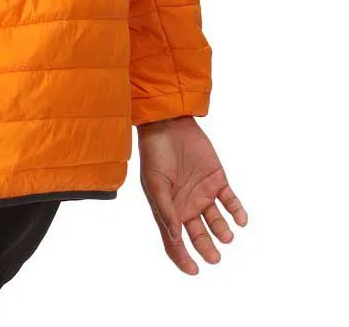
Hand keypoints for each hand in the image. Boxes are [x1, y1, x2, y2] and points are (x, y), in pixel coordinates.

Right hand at [137, 115, 247, 274]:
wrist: (168, 125)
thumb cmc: (155, 153)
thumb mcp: (155, 183)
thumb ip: (166, 210)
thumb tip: (176, 237)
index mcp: (168, 208)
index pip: (174, 241)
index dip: (182, 258)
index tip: (194, 270)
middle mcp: (186, 205)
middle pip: (199, 235)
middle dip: (207, 249)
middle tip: (215, 258)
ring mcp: (202, 193)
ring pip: (217, 222)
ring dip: (223, 232)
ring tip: (226, 236)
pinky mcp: (217, 181)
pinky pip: (231, 202)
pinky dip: (238, 212)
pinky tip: (240, 220)